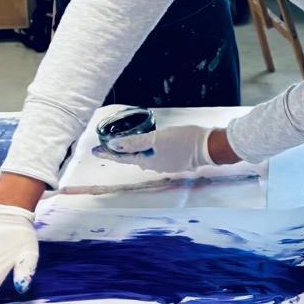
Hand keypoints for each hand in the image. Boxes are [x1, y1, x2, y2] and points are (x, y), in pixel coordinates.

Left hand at [94, 122, 236, 173]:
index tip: (95, 151)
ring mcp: (165, 164)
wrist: (208, 147)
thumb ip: (135, 142)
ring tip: (124, 143)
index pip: (122, 157)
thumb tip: (114, 145)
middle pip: (132, 158)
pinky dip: (146, 149)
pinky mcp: (174, 159)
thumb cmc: (183, 141)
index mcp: (148, 161)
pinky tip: (147, 144)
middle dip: (119, 152)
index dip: (108, 153)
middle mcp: (154, 165)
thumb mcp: (156, 138)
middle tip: (107, 145)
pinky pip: (155, 155)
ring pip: (144, 157)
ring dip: (133, 150)